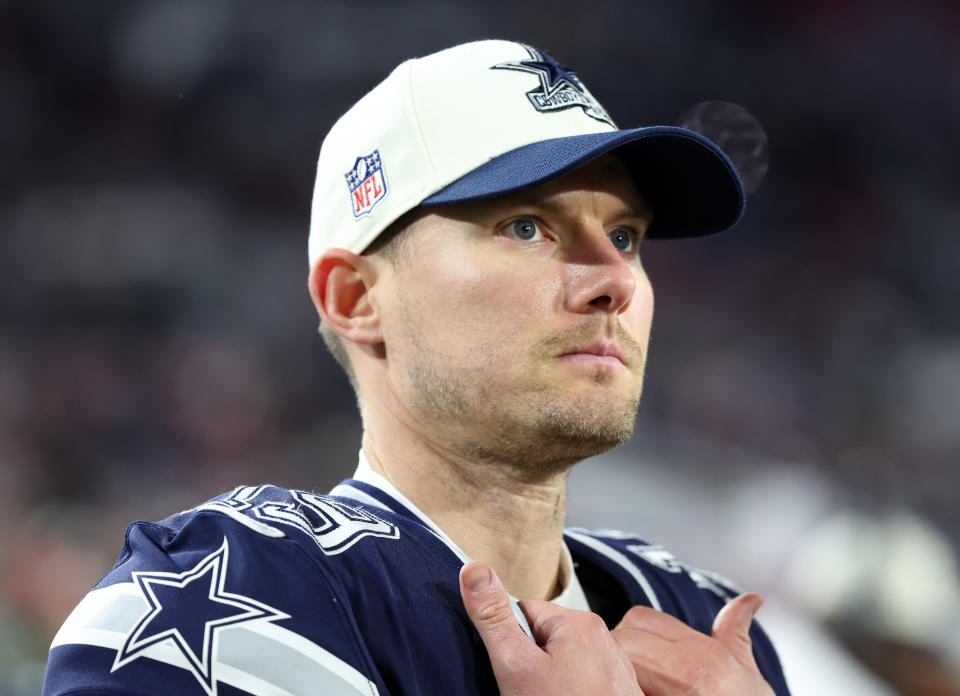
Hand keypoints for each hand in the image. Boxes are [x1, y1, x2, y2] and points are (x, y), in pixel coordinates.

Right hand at [459, 561, 643, 695]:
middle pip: (544, 640)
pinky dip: (568, 695)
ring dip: (549, 684)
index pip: (524, 614)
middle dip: (529, 665)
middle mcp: (604, 639)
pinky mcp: (617, 692)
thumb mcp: (516, 665)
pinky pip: (581, 684)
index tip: (509, 668)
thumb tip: (473, 568)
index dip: (508, 642)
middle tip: (528, 693)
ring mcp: (614, 668)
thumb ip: (493, 618)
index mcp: (579, 622)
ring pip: (563, 666)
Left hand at [611, 594, 774, 695]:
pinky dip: (620, 689)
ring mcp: (668, 693)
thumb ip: (735, 632)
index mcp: (703, 653)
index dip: (635, 630)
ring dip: (617, 671)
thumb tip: (751, 600)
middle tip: (628, 669)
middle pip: (622, 637)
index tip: (639, 649)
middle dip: (620, 649)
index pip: (640, 617)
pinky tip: (631, 693)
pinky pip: (621, 689)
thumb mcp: (746, 672)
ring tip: (628, 683)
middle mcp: (685, 669)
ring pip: (617, 663)